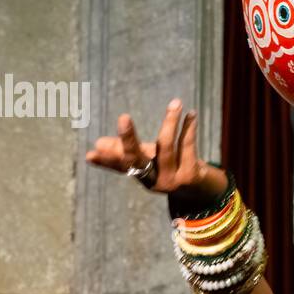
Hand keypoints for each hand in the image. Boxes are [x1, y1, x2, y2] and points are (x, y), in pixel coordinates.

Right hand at [85, 98, 227, 204]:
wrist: (203, 191)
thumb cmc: (171, 170)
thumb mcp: (149, 159)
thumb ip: (126, 151)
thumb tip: (98, 143)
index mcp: (140, 175)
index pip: (120, 165)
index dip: (105, 160)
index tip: (90, 155)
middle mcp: (153, 181)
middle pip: (137, 159)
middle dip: (128, 139)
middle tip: (122, 117)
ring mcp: (172, 180)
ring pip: (167, 147)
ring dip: (170, 122)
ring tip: (176, 103)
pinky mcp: (190, 177)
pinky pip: (188, 148)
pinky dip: (189, 129)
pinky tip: (191, 115)